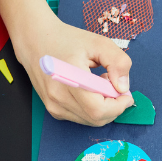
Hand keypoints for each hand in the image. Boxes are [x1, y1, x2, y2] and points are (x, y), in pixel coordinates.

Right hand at [14, 13, 132, 125]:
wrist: (35, 40)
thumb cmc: (67, 40)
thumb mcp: (98, 43)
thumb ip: (117, 63)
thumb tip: (123, 88)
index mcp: (70, 79)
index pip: (98, 109)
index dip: (118, 106)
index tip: (126, 94)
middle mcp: (58, 97)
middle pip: (96, 119)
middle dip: (113, 107)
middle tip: (114, 86)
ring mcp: (54, 106)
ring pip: (90, 120)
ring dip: (103, 108)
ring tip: (100, 84)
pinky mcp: (53, 110)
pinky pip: (81, 117)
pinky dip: (92, 108)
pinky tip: (89, 90)